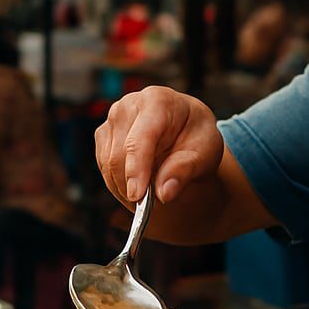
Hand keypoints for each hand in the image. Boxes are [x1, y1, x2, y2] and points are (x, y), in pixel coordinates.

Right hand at [94, 87, 220, 204]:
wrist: (187, 127)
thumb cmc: (197, 136)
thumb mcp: (205, 152)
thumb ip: (185, 170)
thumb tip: (164, 193)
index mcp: (158, 101)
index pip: (139, 140)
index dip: (136, 170)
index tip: (137, 197)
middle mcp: (129, 106)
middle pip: (119, 155)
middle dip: (132, 186)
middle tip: (152, 207)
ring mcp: (113, 119)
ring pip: (108, 165)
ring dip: (125, 188)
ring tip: (149, 198)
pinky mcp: (104, 135)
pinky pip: (103, 168)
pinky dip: (118, 184)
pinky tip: (138, 187)